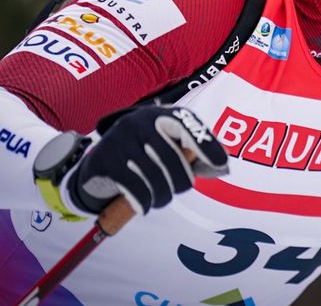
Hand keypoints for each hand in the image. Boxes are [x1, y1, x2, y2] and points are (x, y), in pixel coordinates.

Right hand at [63, 106, 228, 215]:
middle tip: (178, 188)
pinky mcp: (104, 160)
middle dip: (181, 181)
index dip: (206, 144)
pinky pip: (133, 187)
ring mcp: (119, 140)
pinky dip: (143, 202)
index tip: (221, 164)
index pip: (187, 124)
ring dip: (162, 196)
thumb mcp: (166, 146)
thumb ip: (193, 152)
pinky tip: (144, 205)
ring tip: (160, 198)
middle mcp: (138, 122)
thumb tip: (222, 166)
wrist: (98, 165)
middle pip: (172, 158)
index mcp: (159, 115)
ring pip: (153, 176)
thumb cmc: (143, 157)